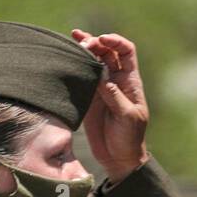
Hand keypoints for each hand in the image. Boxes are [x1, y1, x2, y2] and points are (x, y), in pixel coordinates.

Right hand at [73, 29, 149, 183]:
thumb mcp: (127, 117)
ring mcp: (101, 88)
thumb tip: (103, 77)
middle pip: (107, 52)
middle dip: (96, 43)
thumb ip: (115, 96)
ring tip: (73, 39)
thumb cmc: (129, 138)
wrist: (118, 157)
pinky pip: (82, 76)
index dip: (115, 41)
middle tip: (83, 44)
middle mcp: (116, 80)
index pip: (126, 52)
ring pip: (93, 61)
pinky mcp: (88, 97)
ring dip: (84, 48)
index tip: (102, 40)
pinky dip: (75, 65)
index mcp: (130, 82)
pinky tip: (66, 57)